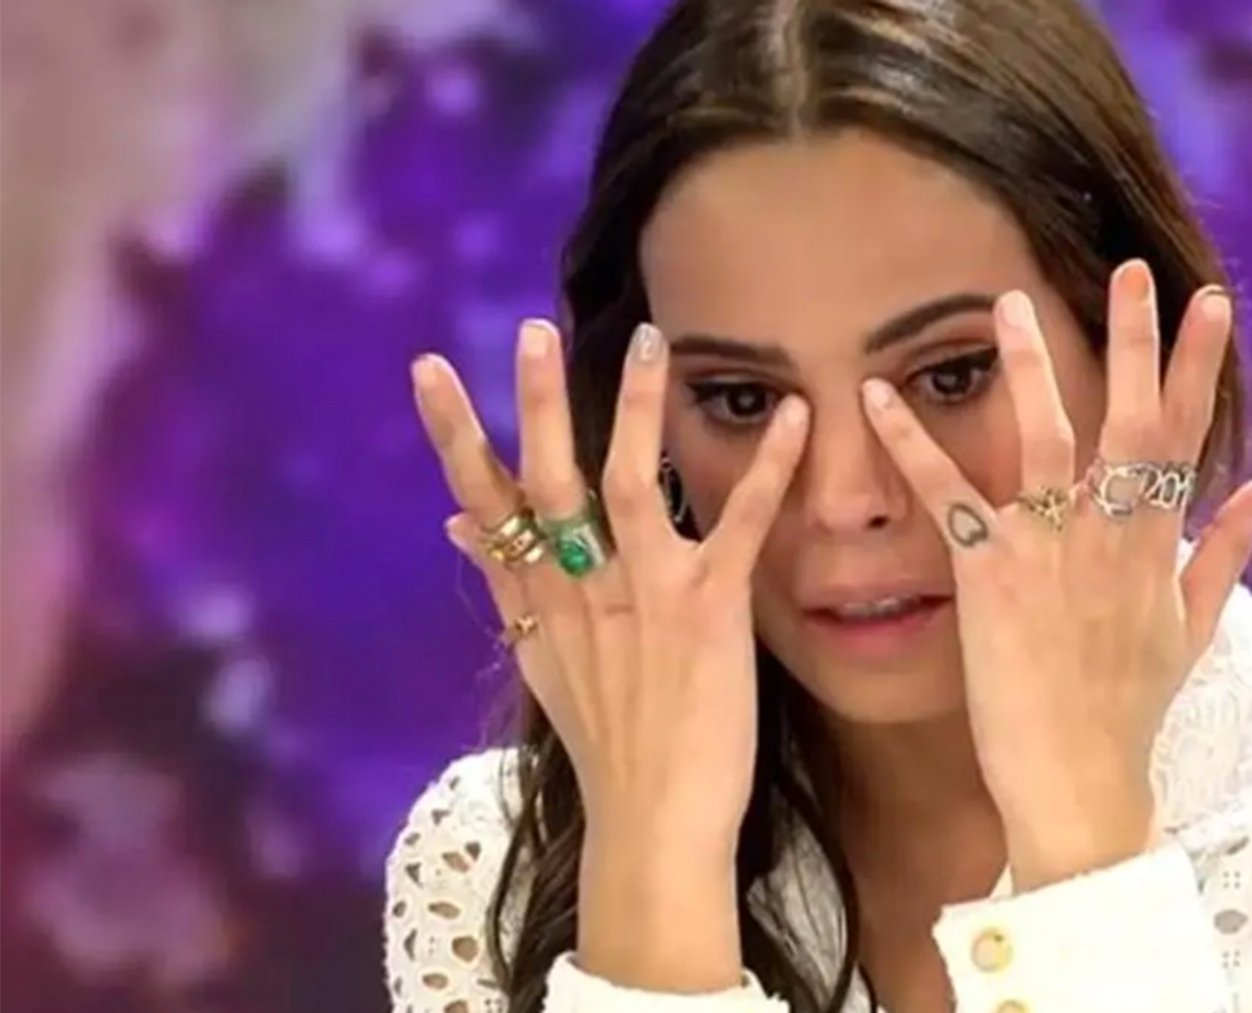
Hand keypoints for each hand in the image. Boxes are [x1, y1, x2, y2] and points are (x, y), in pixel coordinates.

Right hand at [412, 319, 808, 987]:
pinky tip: (798, 417)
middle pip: (548, 483)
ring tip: (651, 342)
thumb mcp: (540, 658)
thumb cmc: (606, 740)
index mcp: (541, 595)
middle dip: (537, 405)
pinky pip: (739, 528)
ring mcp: (647, 596)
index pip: (484, 501)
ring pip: (633, 487)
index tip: (428, 368)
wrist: (652, 823)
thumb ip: (505, 582)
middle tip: (532, 332)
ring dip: (638, 413)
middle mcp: (583, 588)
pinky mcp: (712, 611)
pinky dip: (768, 470)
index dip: (454, 434)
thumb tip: (457, 526)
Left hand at [859, 262, 1251, 889]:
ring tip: (1005, 302)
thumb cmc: (1132, 707)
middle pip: (1129, 420)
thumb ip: (1230, 548)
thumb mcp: (1195, 625)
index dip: (1196, 363)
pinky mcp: (990, 573)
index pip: (1185, 435)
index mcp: (1156, 541)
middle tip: (1133, 270)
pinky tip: (876, 396)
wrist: (1080, 779)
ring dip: (1027, 366)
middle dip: (1134, 341)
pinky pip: (947, 493)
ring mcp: (1051, 550)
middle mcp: (1110, 534)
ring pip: (1043, 438)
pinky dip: (910, 443)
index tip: (1208, 300)